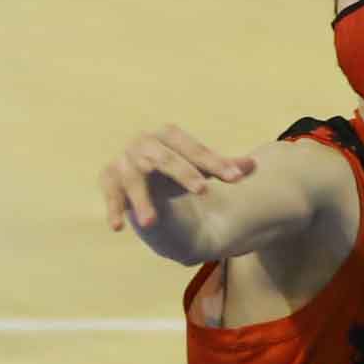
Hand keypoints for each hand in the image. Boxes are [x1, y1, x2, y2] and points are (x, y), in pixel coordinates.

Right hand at [99, 124, 251, 232]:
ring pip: (134, 177)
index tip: (236, 179)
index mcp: (168, 136)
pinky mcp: (109, 179)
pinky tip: (117, 227)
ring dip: (141, 200)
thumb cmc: (178, 174)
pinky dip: (113, 208)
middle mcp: (144, 143)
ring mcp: (124, 160)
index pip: (193, 148)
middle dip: (183, 173)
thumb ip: (226, 167)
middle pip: (163, 157)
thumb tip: (254, 165)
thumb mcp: (203, 171)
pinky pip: (110, 193)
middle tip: (202, 191)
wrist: (147, 185)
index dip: (215, 162)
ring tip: (150, 222)